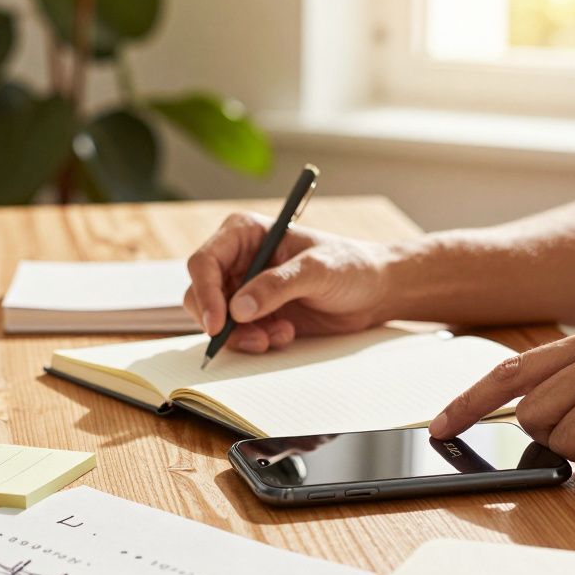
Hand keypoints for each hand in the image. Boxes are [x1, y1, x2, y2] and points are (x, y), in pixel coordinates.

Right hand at [183, 212, 394, 352]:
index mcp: (245, 233)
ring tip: (280, 335)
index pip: (205, 262)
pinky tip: (285, 334)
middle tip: (255, 338)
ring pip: (216, 320)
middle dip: (222, 322)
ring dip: (243, 336)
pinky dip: (256, 341)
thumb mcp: (317, 270)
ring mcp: (244, 288)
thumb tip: (238, 309)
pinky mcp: (255, 314)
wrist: (374, 291)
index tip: (219, 323)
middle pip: (200, 294)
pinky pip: (237, 334)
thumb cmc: (351, 266)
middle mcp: (237, 260)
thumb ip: (277, 286)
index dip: (205, 293)